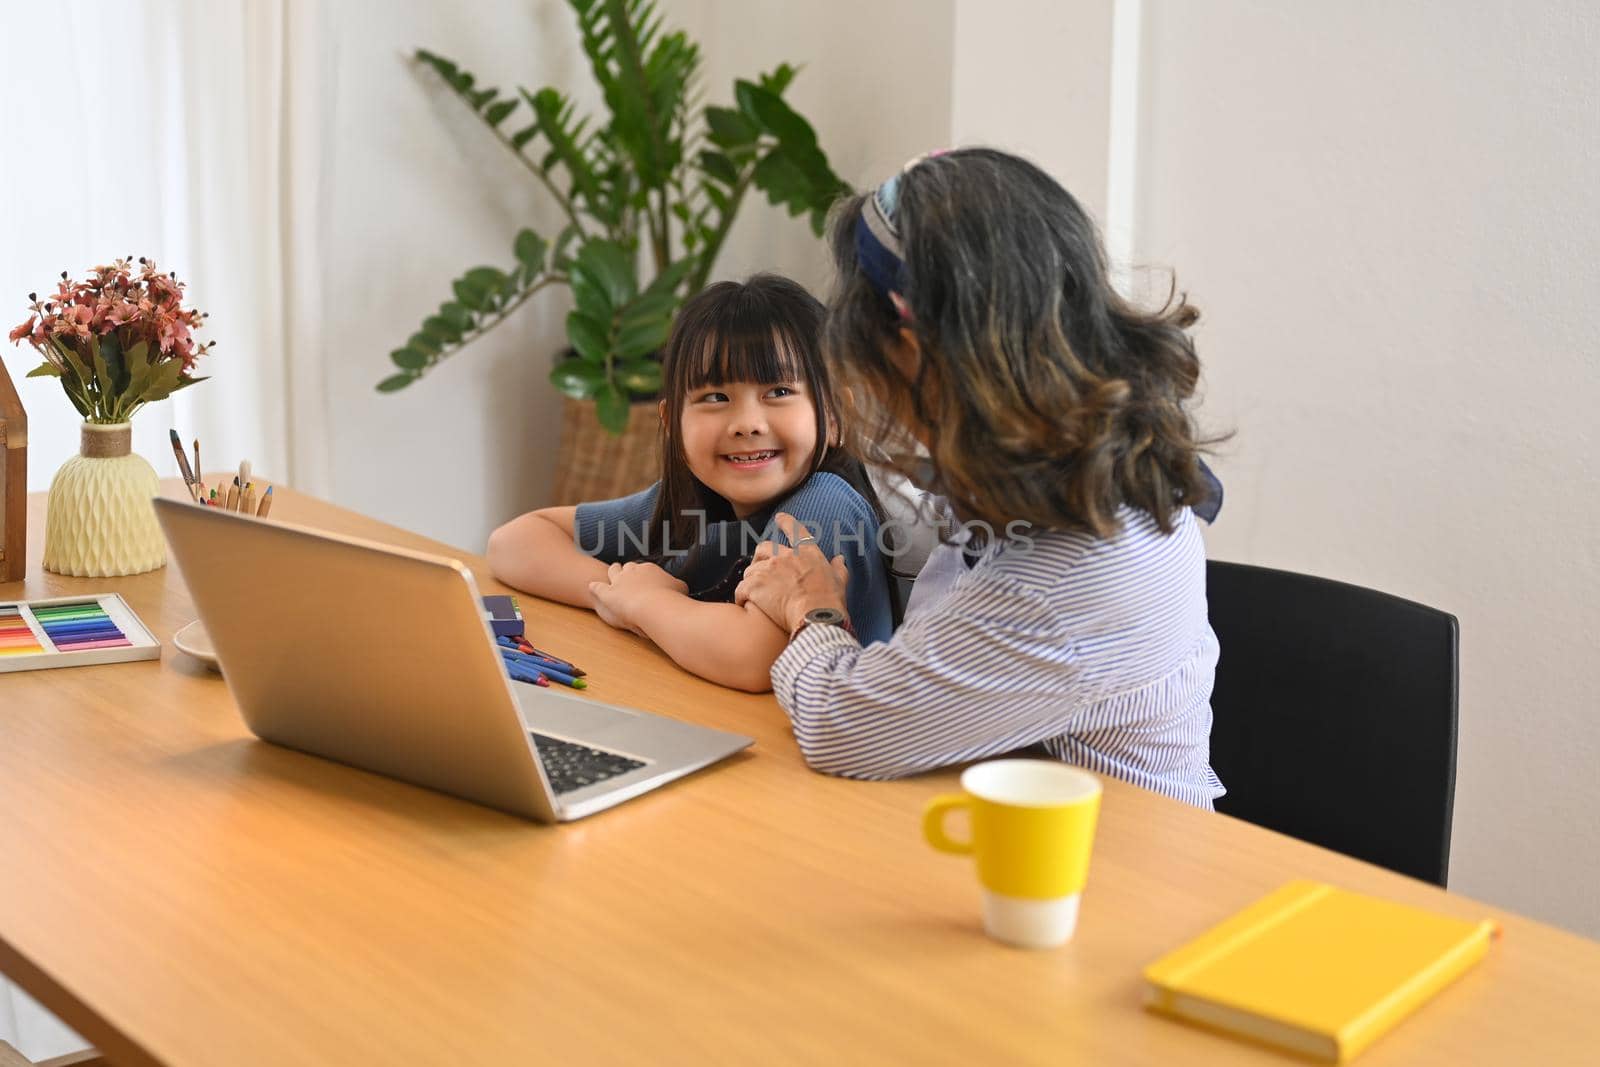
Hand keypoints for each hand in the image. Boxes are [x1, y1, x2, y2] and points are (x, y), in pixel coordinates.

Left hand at [588, 561, 686, 634]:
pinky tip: (592, 586)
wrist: (656, 606)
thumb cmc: (671, 598)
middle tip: (628, 576)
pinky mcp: (608, 594)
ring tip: (611, 575)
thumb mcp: (681, 588)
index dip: (644, 574)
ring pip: (613, 572)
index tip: (645, 579)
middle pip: (628, 567)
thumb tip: (681, 587)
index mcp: (649, 568)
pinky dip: (595, 587)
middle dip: (628, 571)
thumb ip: (678, 586)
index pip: (645, 569)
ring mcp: (619, 581)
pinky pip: (598, 588)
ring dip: (612, 573)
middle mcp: (632, 571)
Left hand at [734, 512, 849, 634]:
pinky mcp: (755, 585)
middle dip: (759, 556)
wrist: (816, 617)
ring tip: (753, 593)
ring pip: (750, 570)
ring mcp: (768, 569)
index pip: (795, 530)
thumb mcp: (840, 581)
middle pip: (763, 547)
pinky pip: (741, 588)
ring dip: (751, 580)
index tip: (779, 517)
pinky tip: (744, 602)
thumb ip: (838, 568)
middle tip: (759, 568)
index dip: (786, 522)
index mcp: (806, 552)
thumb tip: (840, 559)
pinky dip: (741, 595)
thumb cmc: (830, 601)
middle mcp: (785, 556)